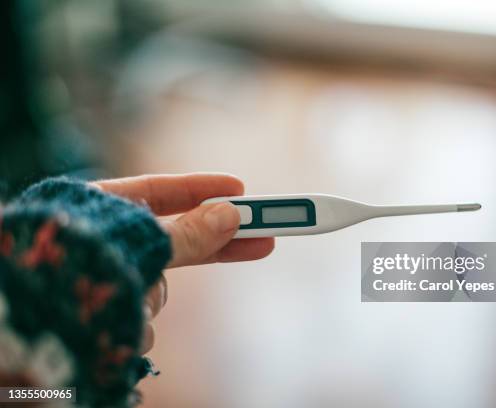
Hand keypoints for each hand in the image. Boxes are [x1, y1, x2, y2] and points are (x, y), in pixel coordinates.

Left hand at [91, 173, 273, 352]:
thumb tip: (231, 215)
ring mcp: (103, 284)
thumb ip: (186, 234)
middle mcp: (100, 246)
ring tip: (129, 305)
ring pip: (155, 288)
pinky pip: (139, 321)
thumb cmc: (76, 266)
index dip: (200, 189)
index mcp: (94, 209)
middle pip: (172, 241)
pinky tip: (119, 328)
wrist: (21, 337)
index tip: (239, 188)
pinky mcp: (107, 320)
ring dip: (152, 298)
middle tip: (264, 240)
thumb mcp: (136, 241)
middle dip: (214, 245)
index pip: (157, 191)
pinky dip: (135, 324)